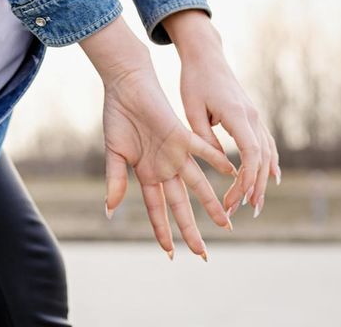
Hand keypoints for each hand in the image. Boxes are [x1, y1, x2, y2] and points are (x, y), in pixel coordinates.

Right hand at [101, 58, 236, 257]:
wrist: (127, 85)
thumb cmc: (118, 117)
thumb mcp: (114, 153)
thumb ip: (115, 181)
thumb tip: (110, 211)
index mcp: (147, 174)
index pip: (157, 210)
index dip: (163, 231)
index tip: (171, 254)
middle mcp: (165, 167)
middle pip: (181, 205)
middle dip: (191, 230)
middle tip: (203, 254)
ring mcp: (176, 152)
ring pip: (198, 184)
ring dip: (210, 204)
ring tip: (227, 222)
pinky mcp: (183, 134)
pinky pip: (203, 150)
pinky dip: (216, 160)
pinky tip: (230, 172)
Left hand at [164, 10, 280, 217]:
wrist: (205, 55)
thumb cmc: (194, 80)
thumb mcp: (192, 111)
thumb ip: (205, 141)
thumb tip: (222, 168)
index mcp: (237, 114)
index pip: (251, 153)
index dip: (247, 179)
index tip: (237, 199)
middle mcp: (252, 115)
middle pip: (262, 158)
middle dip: (254, 187)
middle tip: (242, 211)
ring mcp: (255, 115)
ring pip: (267, 152)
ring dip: (263, 180)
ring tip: (255, 205)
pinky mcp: (252, 115)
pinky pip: (266, 143)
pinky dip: (269, 162)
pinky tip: (271, 178)